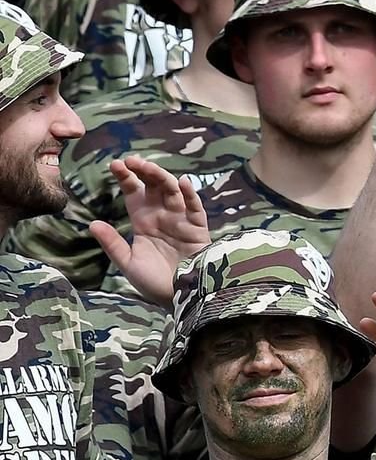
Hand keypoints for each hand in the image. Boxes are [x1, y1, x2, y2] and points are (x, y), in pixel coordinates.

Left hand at [92, 157, 208, 306]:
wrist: (183, 298)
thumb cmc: (155, 283)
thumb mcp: (129, 263)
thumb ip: (112, 243)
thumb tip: (93, 224)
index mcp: (144, 222)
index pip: (133, 192)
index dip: (125, 178)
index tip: (114, 165)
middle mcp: (162, 216)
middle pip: (153, 186)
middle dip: (143, 171)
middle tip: (131, 161)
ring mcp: (181, 221)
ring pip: (173, 192)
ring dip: (162, 177)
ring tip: (148, 167)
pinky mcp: (198, 230)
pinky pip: (195, 209)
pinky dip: (191, 196)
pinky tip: (183, 183)